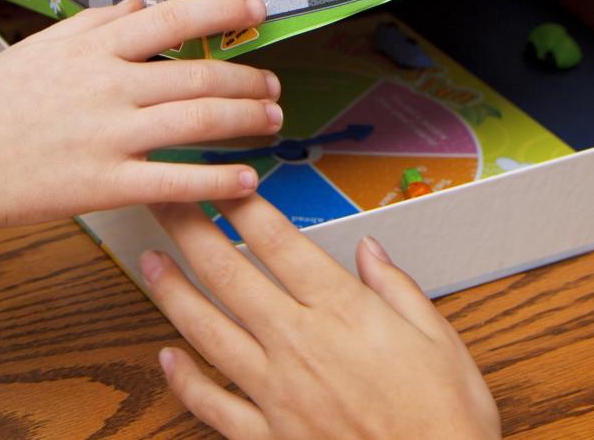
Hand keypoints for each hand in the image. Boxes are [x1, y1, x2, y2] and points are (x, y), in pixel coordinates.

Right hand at [0, 0, 283, 283]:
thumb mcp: (40, 47)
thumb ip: (95, 24)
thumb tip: (142, 5)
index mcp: (92, 48)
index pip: (172, 18)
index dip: (222, 12)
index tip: (256, 10)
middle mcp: (107, 86)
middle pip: (197, 75)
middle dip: (247, 79)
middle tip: (274, 85)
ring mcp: (108, 136)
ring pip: (196, 121)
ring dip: (244, 119)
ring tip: (271, 120)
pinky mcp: (105, 184)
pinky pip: (173, 180)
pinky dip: (216, 180)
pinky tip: (247, 179)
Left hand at [139, 195, 500, 438]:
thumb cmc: (445, 418)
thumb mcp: (440, 340)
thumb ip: (398, 289)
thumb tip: (370, 250)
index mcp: (343, 311)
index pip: (279, 243)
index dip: (243, 205)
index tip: (222, 178)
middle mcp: (298, 344)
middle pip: (229, 275)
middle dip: (190, 230)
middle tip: (164, 198)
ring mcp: (276, 392)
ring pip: (208, 331)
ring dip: (172, 292)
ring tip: (148, 261)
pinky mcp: (267, 436)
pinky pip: (213, 405)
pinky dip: (184, 381)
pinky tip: (166, 358)